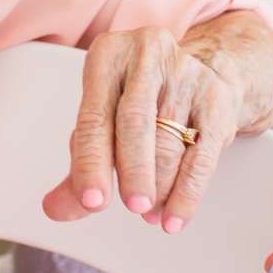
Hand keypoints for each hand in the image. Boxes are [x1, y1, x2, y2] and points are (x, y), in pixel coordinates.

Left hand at [44, 25, 244, 235]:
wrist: (203, 70)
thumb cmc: (138, 99)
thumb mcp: (104, 118)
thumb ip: (80, 165)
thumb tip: (55, 208)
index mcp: (107, 57)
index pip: (94, 116)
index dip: (91, 161)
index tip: (92, 200)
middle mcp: (146, 58)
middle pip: (135, 122)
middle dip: (133, 170)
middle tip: (132, 206)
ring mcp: (185, 75)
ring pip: (170, 141)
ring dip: (159, 187)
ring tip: (148, 213)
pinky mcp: (217, 99)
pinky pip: (202, 154)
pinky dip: (187, 192)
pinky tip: (174, 215)